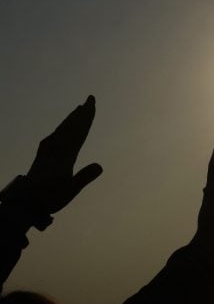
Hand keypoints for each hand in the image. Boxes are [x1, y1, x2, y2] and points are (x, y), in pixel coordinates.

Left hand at [0, 96, 101, 228]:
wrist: (23, 204)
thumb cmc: (48, 198)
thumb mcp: (69, 190)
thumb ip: (84, 177)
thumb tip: (100, 166)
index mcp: (64, 155)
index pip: (78, 132)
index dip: (86, 118)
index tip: (92, 104)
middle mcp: (56, 150)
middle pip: (70, 127)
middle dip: (81, 113)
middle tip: (89, 99)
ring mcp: (47, 153)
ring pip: (61, 131)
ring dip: (70, 120)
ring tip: (77, 110)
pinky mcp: (41, 159)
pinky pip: (52, 139)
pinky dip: (58, 131)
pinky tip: (56, 134)